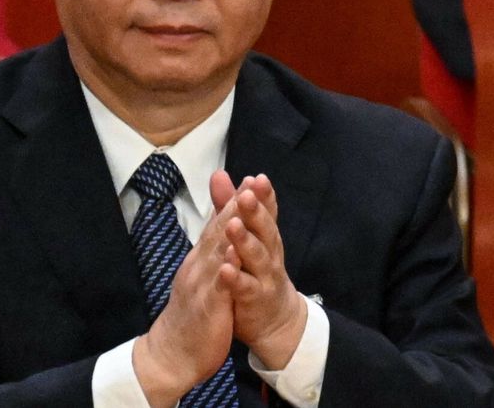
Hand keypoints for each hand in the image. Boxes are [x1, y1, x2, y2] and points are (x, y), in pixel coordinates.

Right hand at [133, 194, 239, 406]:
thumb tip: (222, 233)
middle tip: (252, 181)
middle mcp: (198, 267)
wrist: (171, 355)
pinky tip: (236, 253)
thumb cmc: (191, 317)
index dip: (234, 202)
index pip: (218, 226)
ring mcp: (201, 285)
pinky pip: (218, 285)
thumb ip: (211, 255)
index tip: (251, 180)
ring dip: (231, 227)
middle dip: (235, 205)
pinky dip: (226, 267)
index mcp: (200, 261)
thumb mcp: (202, 280)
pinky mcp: (206, 307)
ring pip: (217, 251)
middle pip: (218, 231)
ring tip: (245, 205)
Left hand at [212, 171, 307, 369]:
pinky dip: (236, 278)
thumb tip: (219, 174)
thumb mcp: (247, 237)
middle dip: (255, 212)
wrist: (275, 320)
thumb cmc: (257, 272)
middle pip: (264, 230)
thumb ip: (231, 206)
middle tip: (246, 195)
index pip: (267, 211)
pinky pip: (245, 288)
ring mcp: (265, 277)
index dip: (264, 196)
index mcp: (265, 236)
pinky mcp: (256, 299)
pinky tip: (225, 269)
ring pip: (257, 257)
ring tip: (233, 226)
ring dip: (245, 241)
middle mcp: (270, 253)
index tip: (257, 178)